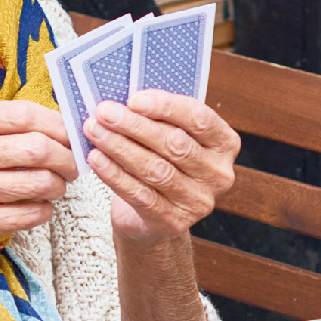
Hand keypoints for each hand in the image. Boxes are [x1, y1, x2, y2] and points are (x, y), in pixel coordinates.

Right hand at [0, 100, 75, 276]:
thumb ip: (3, 127)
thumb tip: (63, 123)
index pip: (22, 114)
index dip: (57, 125)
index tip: (71, 136)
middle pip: (36, 147)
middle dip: (65, 158)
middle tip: (72, 166)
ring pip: (38, 181)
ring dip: (58, 186)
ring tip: (56, 187)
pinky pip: (29, 213)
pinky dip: (45, 211)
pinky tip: (40, 208)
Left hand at [82, 90, 238, 242]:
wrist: (153, 217)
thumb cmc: (162, 162)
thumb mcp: (170, 137)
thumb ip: (161, 118)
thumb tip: (126, 98)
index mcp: (225, 144)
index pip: (200, 119)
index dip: (167, 106)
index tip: (133, 99)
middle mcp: (218, 174)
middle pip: (175, 144)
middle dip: (135, 125)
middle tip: (104, 112)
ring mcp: (198, 202)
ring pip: (155, 169)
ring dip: (120, 147)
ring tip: (95, 131)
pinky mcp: (173, 222)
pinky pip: (140, 194)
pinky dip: (115, 174)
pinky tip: (96, 158)